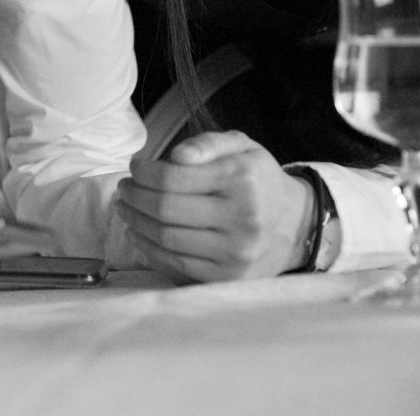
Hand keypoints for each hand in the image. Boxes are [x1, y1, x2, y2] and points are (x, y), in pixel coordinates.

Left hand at [114, 130, 314, 282]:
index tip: (134, 167)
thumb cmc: (258, 180)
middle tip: (124, 188)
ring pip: (166, 238)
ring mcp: (236, 251)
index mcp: (242, 179)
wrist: (296, 224)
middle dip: (134, 197)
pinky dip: (148, 248)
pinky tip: (137, 233)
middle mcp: (242, 217)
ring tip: (125, 208)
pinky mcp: (228, 276)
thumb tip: (175, 156)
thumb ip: (207, 144)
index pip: (173, 177)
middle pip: (165, 209)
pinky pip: (176, 263)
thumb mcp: (241, 147)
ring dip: (135, 222)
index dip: (143, 173)